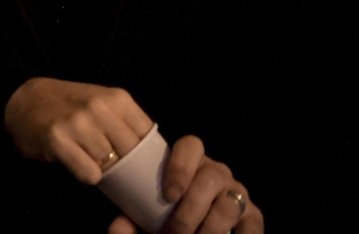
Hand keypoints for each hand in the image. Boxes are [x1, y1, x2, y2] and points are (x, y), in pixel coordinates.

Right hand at [4, 77, 153, 184]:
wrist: (24, 99)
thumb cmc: (69, 105)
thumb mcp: (103, 103)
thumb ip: (127, 123)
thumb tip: (154, 154)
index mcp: (117, 98)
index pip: (148, 137)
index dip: (142, 152)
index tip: (133, 156)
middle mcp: (99, 108)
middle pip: (130, 154)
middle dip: (123, 162)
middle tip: (108, 159)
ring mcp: (78, 123)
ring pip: (110, 166)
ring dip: (101, 167)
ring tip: (86, 154)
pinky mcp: (58, 139)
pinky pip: (89, 175)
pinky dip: (85, 174)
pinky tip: (74, 160)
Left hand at [107, 136, 261, 233]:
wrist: (191, 231)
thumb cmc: (167, 219)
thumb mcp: (147, 217)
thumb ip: (132, 219)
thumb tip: (117, 227)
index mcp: (190, 163)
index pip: (191, 146)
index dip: (180, 167)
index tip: (169, 195)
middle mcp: (217, 172)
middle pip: (210, 178)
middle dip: (190, 210)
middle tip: (174, 233)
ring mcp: (238, 192)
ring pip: (229, 204)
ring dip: (210, 228)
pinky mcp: (254, 215)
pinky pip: (252, 223)